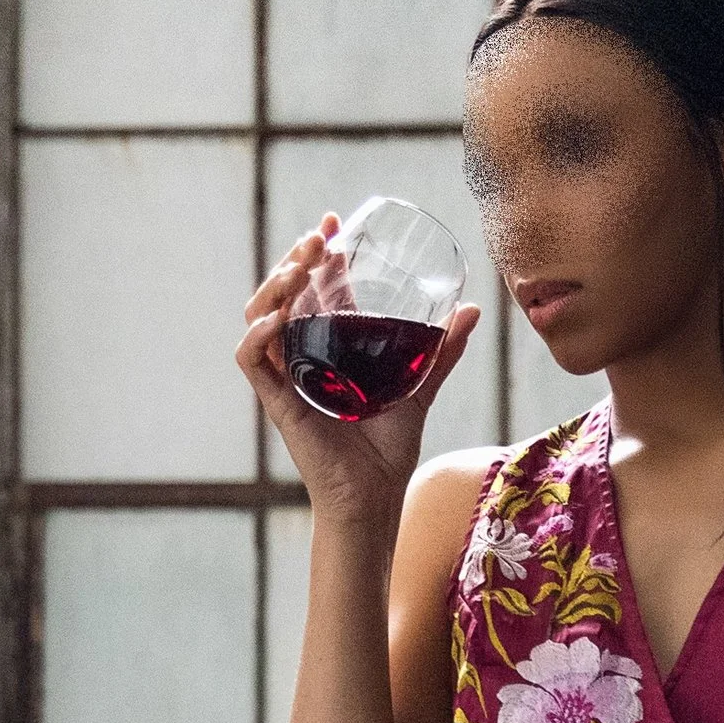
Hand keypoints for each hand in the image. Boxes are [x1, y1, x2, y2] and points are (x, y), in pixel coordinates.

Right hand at [236, 214, 480, 521]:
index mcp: (328, 348)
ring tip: (302, 265)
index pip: (315, 289)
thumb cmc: (387, 453)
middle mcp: (302, 358)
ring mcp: (287, 378)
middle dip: (297, 258)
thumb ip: (441, 352)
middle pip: (284, 294)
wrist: (373, 500)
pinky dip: (257, 336)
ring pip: (260, 316)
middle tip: (320, 236)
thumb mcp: (419, 388)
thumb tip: (472, 310)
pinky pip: (251, 360)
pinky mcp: (277, 403)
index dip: (318, 253)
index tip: (334, 222)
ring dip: (275, 284)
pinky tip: (276, 318)